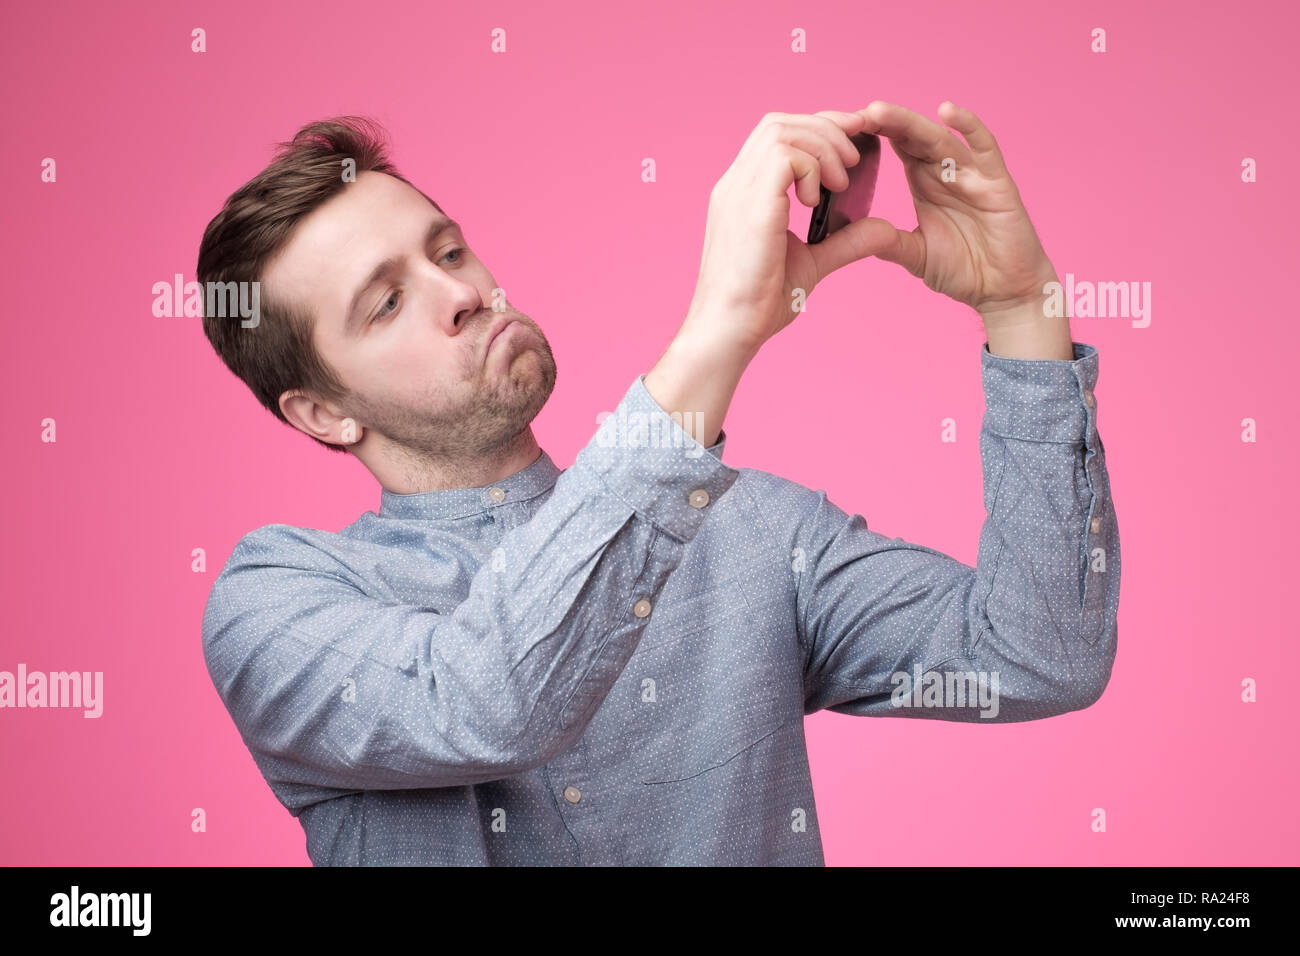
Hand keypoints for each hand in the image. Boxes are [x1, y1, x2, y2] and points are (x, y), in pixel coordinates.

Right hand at [681, 109, 888, 358]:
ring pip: (782, 131)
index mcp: (743, 193)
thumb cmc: (758, 304)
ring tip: (841, 181)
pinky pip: (784, 156)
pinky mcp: (749, 206)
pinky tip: (817, 199)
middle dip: (825, 127)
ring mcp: (737, 192)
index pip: (776, 137)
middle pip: (779, 123)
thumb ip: (845, 241)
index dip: (816, 130)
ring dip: (822, 146)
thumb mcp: (813, 263)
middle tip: (856, 156)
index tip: (852, 144)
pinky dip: (810, 167)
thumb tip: (884, 228)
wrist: (729, 331)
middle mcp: (735, 185)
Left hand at [850, 100, 1059, 321]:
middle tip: (854, 113)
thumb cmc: (965, 271)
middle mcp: (947, 171)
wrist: (1004, 291)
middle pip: (913, 137)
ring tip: (879, 111)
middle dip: (885, 123)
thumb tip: (850, 234)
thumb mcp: (916, 256)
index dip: (874, 135)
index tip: (842, 127)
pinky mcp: (997, 182)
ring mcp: (973, 174)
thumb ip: (888, 242)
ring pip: (939, 138)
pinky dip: (969, 127)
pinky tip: (948, 112)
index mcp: (924, 183)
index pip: (897, 147)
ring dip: (910, 123)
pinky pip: (984, 148)